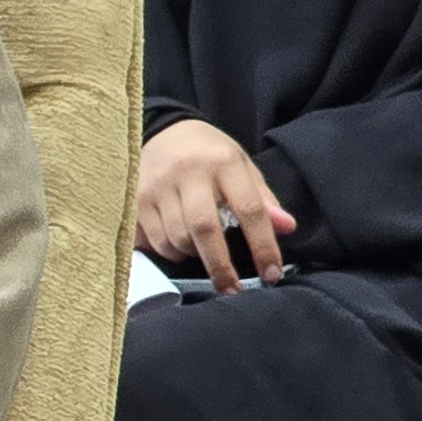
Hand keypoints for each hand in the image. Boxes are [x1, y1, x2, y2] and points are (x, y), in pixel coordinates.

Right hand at [135, 118, 294, 291]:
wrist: (163, 131)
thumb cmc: (211, 155)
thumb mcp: (242, 168)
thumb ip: (263, 199)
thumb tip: (287, 228)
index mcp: (223, 162)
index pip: (249, 209)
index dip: (262, 245)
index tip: (271, 274)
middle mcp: (187, 173)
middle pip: (204, 228)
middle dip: (220, 264)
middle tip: (231, 289)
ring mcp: (156, 186)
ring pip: (175, 239)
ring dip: (192, 256)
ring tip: (201, 253)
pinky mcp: (134, 200)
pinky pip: (153, 241)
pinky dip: (169, 251)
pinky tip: (177, 244)